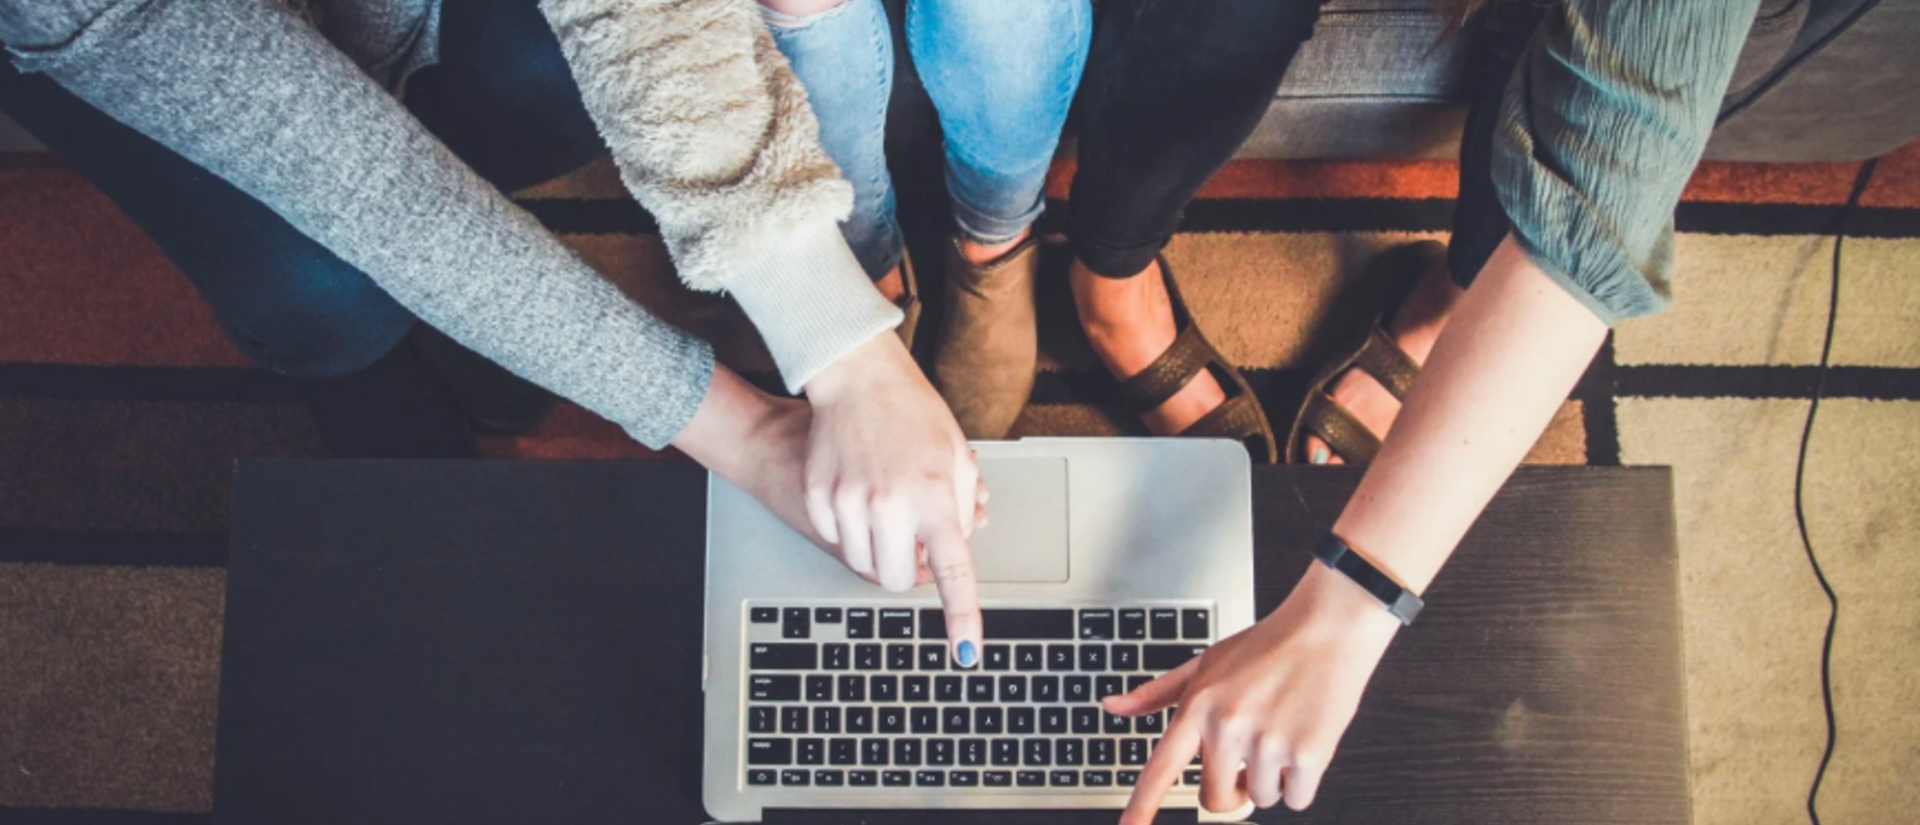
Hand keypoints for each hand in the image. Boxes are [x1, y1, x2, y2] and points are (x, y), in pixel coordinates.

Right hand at [802, 333, 986, 666]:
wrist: (857, 378)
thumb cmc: (913, 413)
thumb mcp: (957, 457)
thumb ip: (963, 508)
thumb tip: (958, 547)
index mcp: (934, 496)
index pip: (953, 571)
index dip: (962, 616)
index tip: (966, 652)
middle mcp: (890, 504)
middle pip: (896, 579)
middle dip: (907, 570)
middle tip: (913, 539)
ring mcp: (848, 502)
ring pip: (863, 564)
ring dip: (878, 549)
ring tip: (886, 506)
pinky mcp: (818, 497)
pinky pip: (836, 539)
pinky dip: (850, 528)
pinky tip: (858, 491)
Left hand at [1105, 561, 1402, 820]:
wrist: (1328, 627)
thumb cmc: (1267, 646)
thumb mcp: (1204, 663)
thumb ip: (1156, 694)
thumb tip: (1112, 706)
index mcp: (1198, 707)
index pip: (1161, 768)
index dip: (1141, 806)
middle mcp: (1228, 726)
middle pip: (1216, 800)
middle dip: (1233, 790)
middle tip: (1250, 756)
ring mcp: (1268, 741)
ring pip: (1262, 798)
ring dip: (1273, 778)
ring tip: (1281, 730)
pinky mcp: (1308, 753)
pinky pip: (1297, 799)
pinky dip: (1302, 781)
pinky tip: (1304, 739)